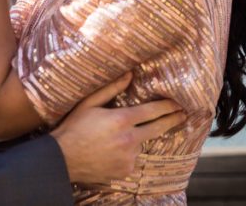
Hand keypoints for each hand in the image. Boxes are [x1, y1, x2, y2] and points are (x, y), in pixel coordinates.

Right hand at [50, 73, 186, 184]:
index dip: (167, 106)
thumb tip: (129, 74)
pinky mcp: (125, 170)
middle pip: (158, 128)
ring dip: (137, 139)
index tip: (178, 103)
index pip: (152, 111)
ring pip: (141, 144)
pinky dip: (127, 153)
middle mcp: (129, 139)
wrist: (63, 159)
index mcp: (121, 120)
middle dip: (172, 120)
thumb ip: (111, 88)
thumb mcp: (89, 103)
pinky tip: (112, 150)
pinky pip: (131, 159)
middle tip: (182, 115)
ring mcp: (128, 157)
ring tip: (118, 137)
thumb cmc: (73, 128)